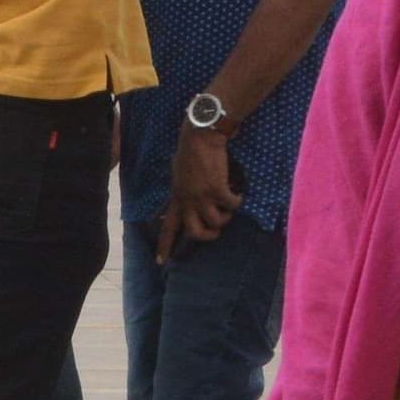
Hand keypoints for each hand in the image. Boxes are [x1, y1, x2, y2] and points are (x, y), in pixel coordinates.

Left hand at [157, 124, 241, 262]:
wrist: (201, 137)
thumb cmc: (190, 152)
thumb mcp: (179, 175)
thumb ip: (182, 190)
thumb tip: (186, 200)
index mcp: (177, 198)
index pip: (167, 226)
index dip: (164, 245)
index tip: (161, 262)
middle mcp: (187, 200)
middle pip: (194, 233)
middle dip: (208, 236)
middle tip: (216, 229)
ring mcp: (202, 196)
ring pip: (216, 222)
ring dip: (226, 217)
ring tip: (229, 206)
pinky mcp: (217, 190)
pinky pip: (232, 206)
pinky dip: (238, 201)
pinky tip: (238, 193)